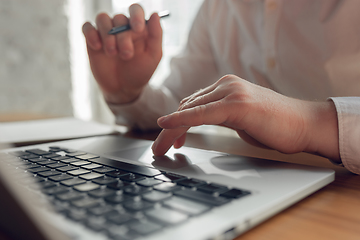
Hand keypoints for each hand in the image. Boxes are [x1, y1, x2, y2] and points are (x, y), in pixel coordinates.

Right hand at [82, 4, 162, 103]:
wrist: (123, 89)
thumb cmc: (139, 72)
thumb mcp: (153, 56)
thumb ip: (156, 35)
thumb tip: (154, 14)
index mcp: (138, 28)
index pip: (136, 10)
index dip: (136, 15)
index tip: (137, 29)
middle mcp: (121, 27)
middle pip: (119, 18)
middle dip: (123, 37)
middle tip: (126, 55)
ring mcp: (106, 32)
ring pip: (102, 18)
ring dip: (107, 35)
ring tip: (112, 53)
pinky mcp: (92, 40)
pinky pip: (87, 27)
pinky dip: (91, 34)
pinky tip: (97, 47)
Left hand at [152, 75, 339, 161]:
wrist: (305, 124)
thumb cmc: (275, 124)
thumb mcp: (239, 118)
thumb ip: (219, 114)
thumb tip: (198, 121)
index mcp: (225, 86)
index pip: (192, 103)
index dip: (176, 122)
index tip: (167, 139)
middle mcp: (226, 85)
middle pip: (187, 107)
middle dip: (170, 129)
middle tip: (158, 148)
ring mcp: (232, 92)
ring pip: (190, 111)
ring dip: (171, 130)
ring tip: (160, 148)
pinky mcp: (237, 104)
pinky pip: (202, 114)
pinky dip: (182, 120)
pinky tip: (166, 125)